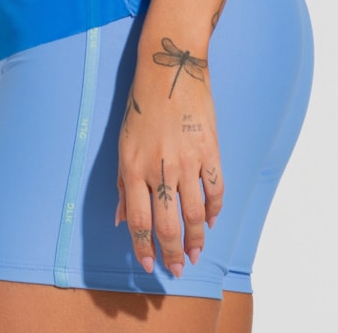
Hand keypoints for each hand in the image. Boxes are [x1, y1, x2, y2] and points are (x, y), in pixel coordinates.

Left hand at [115, 43, 223, 276]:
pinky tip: (211, 221)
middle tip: (177, 270)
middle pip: (168, 224)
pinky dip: (215, 210)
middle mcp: (160, 168)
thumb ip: (124, 184)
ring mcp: (188, 160)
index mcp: (134, 166)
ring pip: (195, 214)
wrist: (170, 67)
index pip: (139, 220)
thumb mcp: (124, 143)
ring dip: (197, 240)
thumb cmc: (142, 105)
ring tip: (196, 254)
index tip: (149, 265)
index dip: (143, 247)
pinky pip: (215, 189)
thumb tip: (122, 220)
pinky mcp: (209, 150)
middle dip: (172, 253)